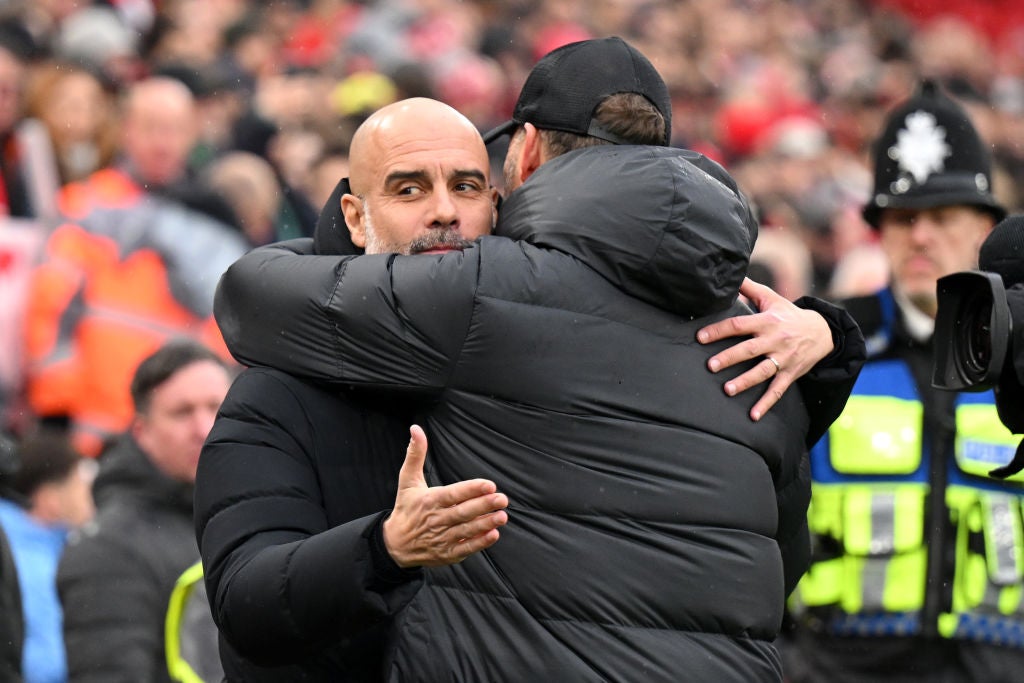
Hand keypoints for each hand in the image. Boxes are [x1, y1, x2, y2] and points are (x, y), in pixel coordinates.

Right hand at [383, 425, 508, 567]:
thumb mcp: (407, 480)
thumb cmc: (406, 507)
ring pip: (466, 531)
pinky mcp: (446, 554)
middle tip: (502, 499)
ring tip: (502, 516)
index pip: (452, 494)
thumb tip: (416, 429)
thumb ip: (415, 454)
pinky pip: (464, 549)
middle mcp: (436, 520)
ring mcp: (441, 538)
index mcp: (428, 500)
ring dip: (485, 524)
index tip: (488, 484)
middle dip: (483, 506)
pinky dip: (479, 543)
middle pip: (462, 512)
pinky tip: (493, 535)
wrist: (395, 544)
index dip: (471, 490)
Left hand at [696, 278, 833, 420]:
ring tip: (728, 390)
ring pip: (762, 371)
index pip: (739, 325)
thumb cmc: (788, 314)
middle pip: (749, 350)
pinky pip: (778, 390)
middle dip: (729, 358)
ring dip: (745, 381)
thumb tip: (730, 276)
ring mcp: (784, 358)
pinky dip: (766, 404)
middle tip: (710, 365)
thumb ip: (749, 289)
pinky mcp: (791, 373)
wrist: (823, 331)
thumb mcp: (772, 298)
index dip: (719, 331)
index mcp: (767, 321)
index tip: (700, 337)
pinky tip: (753, 416)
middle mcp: (775, 340)